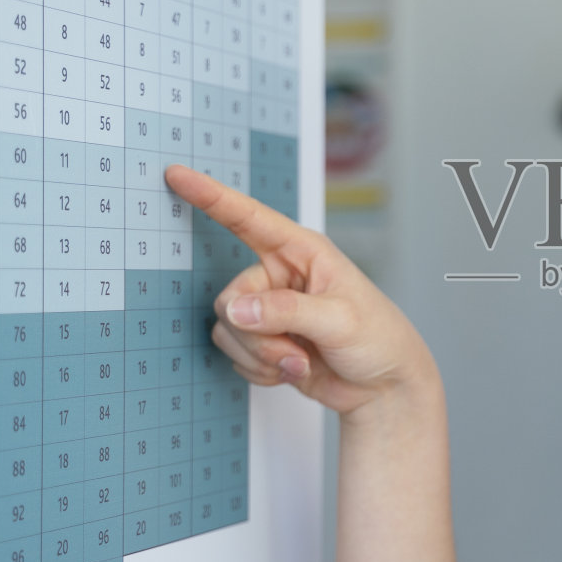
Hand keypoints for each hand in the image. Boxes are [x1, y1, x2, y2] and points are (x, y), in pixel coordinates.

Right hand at [164, 164, 439, 415]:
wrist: (384, 386)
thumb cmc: (377, 338)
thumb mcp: (339, 320)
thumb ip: (286, 312)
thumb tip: (237, 310)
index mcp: (302, 252)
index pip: (248, 218)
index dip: (211, 196)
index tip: (177, 174)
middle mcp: (280, 276)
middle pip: (230, 298)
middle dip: (258, 334)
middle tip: (296, 351)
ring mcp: (270, 310)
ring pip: (228, 330)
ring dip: (262, 356)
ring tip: (301, 362)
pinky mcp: (264, 342)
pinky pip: (236, 355)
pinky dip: (261, 371)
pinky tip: (294, 371)